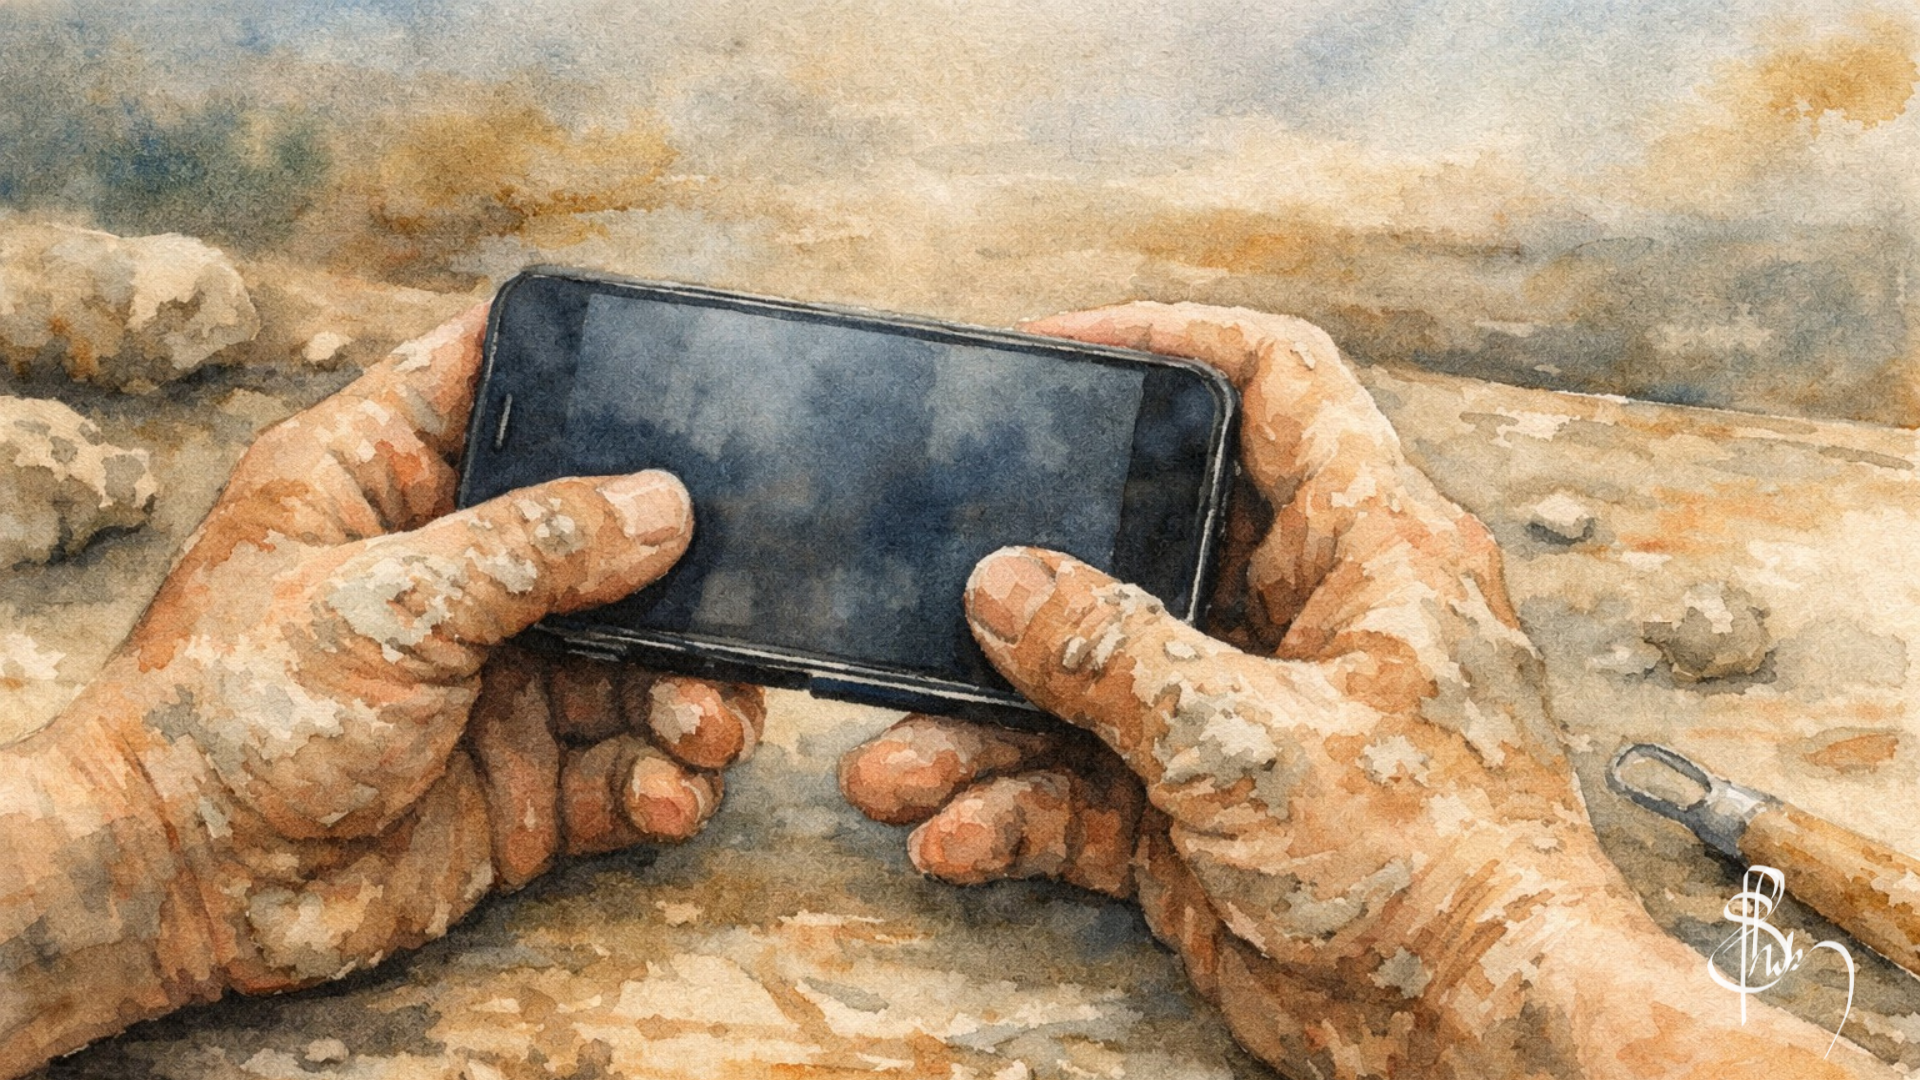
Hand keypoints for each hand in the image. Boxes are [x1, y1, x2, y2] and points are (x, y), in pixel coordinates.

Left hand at [0, 307, 760, 1072]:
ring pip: (644, 664)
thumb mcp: (384, 600)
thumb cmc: (229, 715)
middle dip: (686, 575)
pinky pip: (631, 769)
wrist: (181, 894)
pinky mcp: (529, 784)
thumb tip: (667, 507)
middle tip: (731, 609)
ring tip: (707, 722)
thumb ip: (534, 548)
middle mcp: (463, 574)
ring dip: (695, 691)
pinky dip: (669, 779)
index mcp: (394, 481)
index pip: (496, 382)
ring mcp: (503, 682)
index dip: (581, 374)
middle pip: (613, 540)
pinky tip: (672, 789)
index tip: (686, 384)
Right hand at [841, 303, 1884, 1078]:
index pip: (1275, 384)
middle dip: (1026, 578)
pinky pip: (1085, 790)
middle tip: (927, 577)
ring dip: (987, 728)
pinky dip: (1016, 812)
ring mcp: (1245, 719)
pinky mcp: (1204, 816)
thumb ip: (1114, 654)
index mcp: (1364, 547)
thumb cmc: (1440, 868)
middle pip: (1141, 545)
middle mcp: (1301, 617)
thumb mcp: (1254, 737)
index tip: (1059, 349)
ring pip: (1090, 686)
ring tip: (894, 766)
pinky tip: (952, 835)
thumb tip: (1001, 585)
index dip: (1171, 342)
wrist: (1476, 1038)